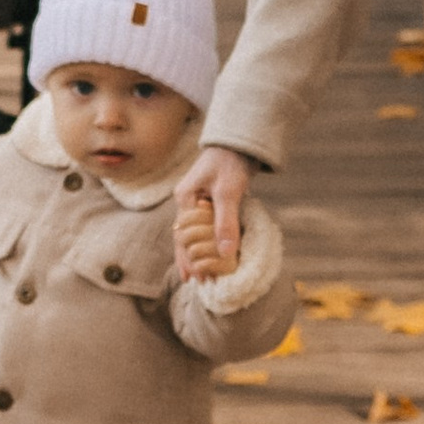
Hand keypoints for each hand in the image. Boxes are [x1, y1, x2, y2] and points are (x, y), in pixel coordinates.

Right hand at [176, 142, 255, 274]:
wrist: (239, 142)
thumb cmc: (231, 163)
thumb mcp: (229, 192)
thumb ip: (226, 222)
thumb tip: (225, 253)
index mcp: (185, 198)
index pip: (183, 236)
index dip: (188, 258)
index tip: (195, 278)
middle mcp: (187, 201)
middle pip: (184, 236)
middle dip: (189, 259)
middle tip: (196, 282)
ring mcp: (197, 200)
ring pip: (194, 232)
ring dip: (197, 252)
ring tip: (201, 273)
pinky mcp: (210, 200)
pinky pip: (206, 225)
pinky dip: (208, 240)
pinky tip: (212, 252)